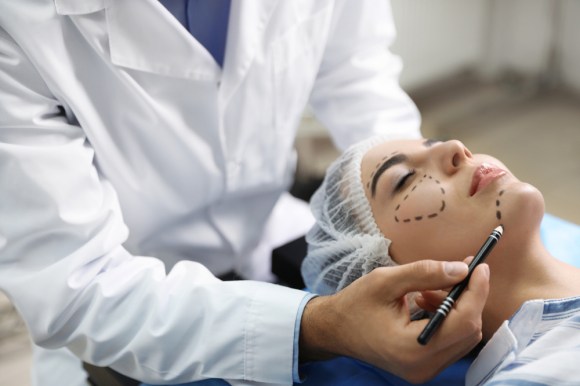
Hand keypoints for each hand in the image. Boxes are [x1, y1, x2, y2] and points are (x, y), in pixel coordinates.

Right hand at [299, 260, 489, 382]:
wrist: (334, 329)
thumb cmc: (355, 304)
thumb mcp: (386, 280)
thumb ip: (425, 273)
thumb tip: (462, 268)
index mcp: (411, 347)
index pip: (462, 321)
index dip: (476, 292)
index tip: (480, 266)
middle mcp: (422, 367)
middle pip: (469, 331)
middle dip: (468, 297)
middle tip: (458, 271)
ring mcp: (424, 371)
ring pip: (464, 337)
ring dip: (457, 307)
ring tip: (429, 289)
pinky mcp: (423, 368)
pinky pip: (451, 342)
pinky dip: (449, 319)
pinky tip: (426, 302)